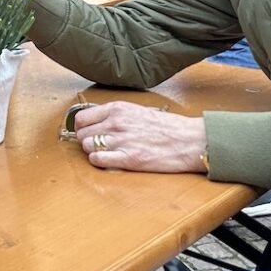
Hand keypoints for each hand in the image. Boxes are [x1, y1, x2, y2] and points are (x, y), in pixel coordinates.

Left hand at [73, 101, 206, 172]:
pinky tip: (109, 161)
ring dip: (92, 151)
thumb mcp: (136, 110)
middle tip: (97, 145)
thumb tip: (95, 121)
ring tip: (105, 153)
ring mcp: (120, 141)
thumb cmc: (166, 126)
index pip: (81, 118)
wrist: (188, 140)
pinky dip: (99, 162)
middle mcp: (115, 123)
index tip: (86, 132)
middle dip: (87, 140)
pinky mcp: (127, 159)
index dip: (81, 128)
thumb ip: (115, 114)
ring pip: (87, 147)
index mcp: (117, 109)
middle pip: (81, 134)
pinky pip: (97, 160)